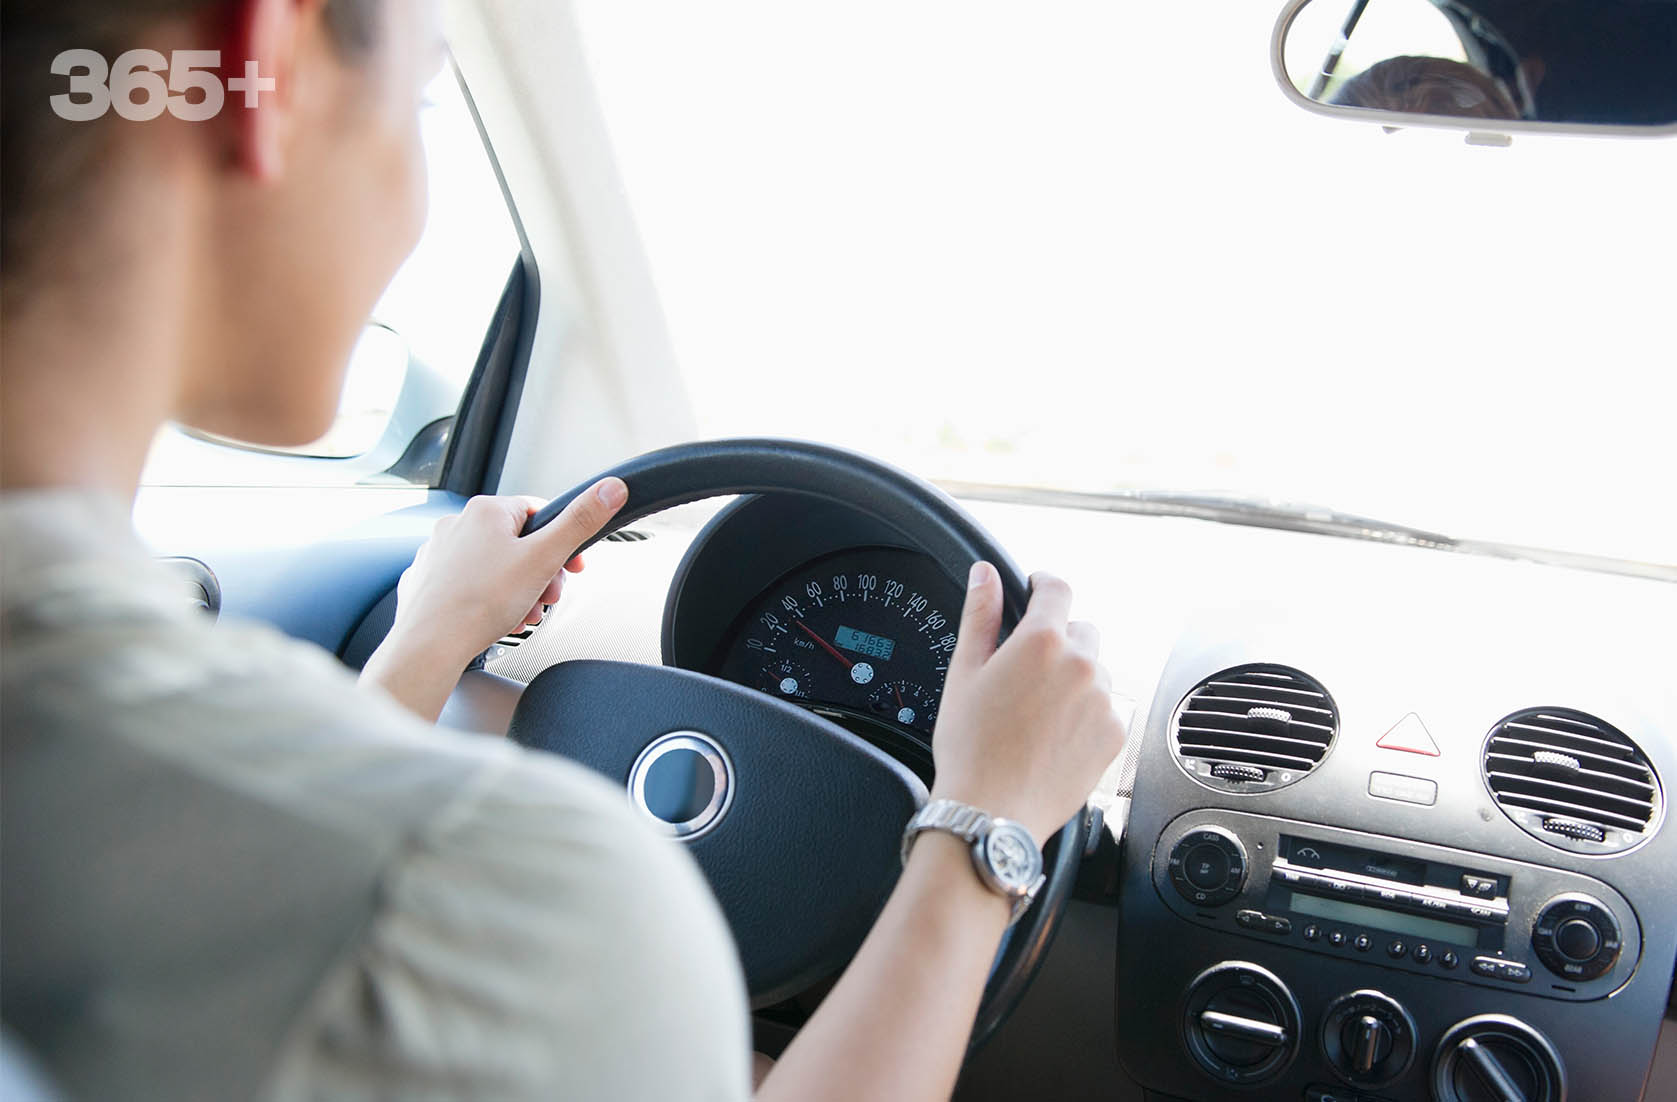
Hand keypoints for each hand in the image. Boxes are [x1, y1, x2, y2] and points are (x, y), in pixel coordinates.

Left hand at [361, 478, 627, 720]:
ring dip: (516, 590)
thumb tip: (610, 488)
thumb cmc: (479, 603)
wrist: (430, 643)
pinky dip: (486, 598)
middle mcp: (457, 524)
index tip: (572, 567)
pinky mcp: (427, 578)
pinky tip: (494, 618)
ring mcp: (438, 551)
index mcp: (486, 511)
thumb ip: (579, 522)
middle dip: (539, 573)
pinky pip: (468, 583)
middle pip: (517, 542)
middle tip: (546, 597)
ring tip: (520, 613)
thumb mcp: (544, 559)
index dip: (561, 542)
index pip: (538, 513)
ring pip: (493, 565)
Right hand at [928, 564, 1124, 841]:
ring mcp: (1103, 700)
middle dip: (1056, 639)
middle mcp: (1081, 665)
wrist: (993, 812)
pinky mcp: (1114, 734)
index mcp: (1042, 642)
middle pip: (1079, 630)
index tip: (1036, 590)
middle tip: (1026, 670)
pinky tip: (1053, 734)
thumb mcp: (964, 672)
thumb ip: (979, 614)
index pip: (1057, 588)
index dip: (1044, 584)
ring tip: (1037, 711)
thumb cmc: (970, 747)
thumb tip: (985, 574)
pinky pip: (1104, 706)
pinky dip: (1085, 712)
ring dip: (1073, 677)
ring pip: (1094, 670)